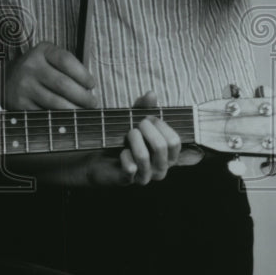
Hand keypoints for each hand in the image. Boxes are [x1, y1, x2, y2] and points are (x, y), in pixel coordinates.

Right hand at [4, 43, 97, 109]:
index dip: (83, 74)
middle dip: (83, 96)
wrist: (5, 79)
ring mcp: (24, 86)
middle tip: (92, 103)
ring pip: (55, 102)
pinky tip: (66, 118)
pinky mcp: (20, 103)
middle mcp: (31, 66)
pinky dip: (58, 118)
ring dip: (74, 110)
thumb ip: (67, 66)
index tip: (92, 84)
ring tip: (82, 112)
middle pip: (63, 84)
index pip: (66, 61)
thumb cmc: (37, 69)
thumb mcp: (48, 57)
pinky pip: (45, 114)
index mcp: (42, 51)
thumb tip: (89, 89)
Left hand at [83, 91, 202, 186]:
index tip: (149, 118)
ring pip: (144, 156)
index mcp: (168, 156)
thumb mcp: (135, 120)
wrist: (100, 159)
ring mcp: (145, 177)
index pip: (175, 141)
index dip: (161, 125)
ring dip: (133, 139)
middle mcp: (160, 169)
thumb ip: (144, 108)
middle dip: (147, 129)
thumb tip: (151, 94)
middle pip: (162, 146)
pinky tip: (122, 152)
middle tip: (136, 124)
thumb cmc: (124, 139)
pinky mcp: (128, 181)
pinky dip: (124, 155)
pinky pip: (130, 168)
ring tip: (128, 134)